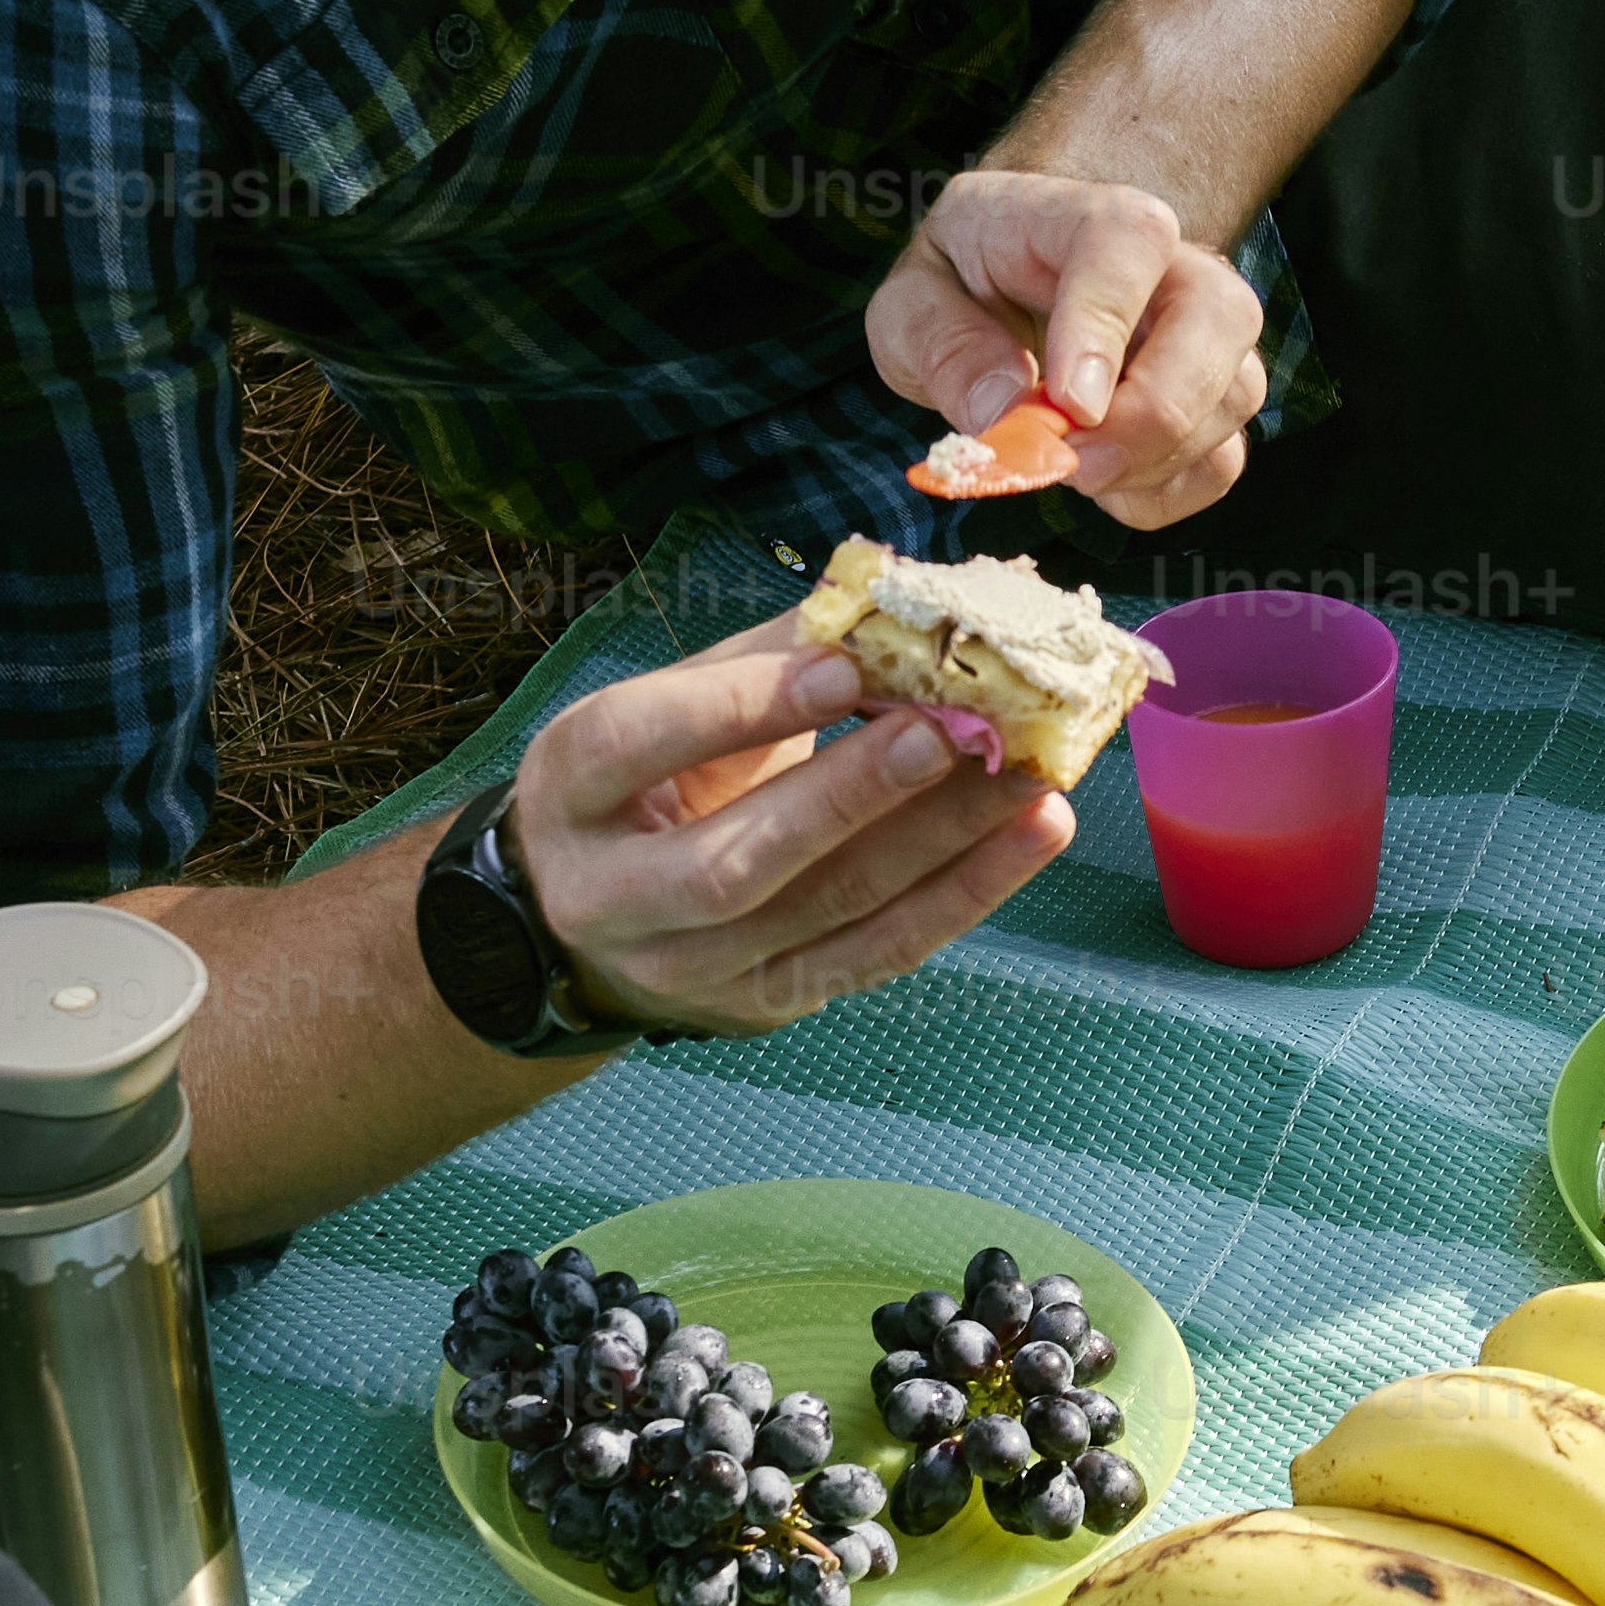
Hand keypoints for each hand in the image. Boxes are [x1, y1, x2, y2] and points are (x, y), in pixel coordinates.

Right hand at [518, 626, 1078, 1036]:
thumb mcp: (662, 706)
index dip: (738, 707)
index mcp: (569, 790)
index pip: (638, 745)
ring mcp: (694, 969)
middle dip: (849, 797)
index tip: (842, 667)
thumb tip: (885, 603)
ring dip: (941, 840)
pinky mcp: (770, 1002)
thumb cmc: (644, 782)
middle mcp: (613, 897)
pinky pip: (880, 951)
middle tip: (949, 732)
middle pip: (734, 861)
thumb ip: (761, 661)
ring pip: (828, 909)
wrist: (588, 925)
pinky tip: (1034, 833)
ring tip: (1026, 776)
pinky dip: (968, 891)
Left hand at [870, 165, 1264, 529]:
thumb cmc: (963, 282)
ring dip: (1155, 459)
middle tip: (1076, 465)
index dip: (1104, 325)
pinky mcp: (1211, 399)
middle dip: (1157, 411)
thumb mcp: (913, 301)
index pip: (1129, 240)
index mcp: (1080, 214)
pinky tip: (1102, 484)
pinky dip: (1162, 493)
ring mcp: (1205, 332)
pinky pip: (1220, 459)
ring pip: (1235, 392)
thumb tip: (1003, 410)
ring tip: (1073, 468)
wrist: (1005, 282)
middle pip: (1222, 315)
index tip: (1069, 405)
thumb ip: (945, 346)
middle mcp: (1169, 262)